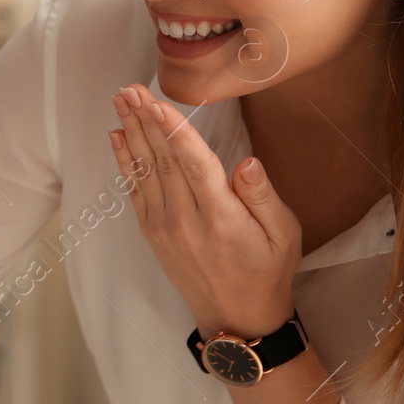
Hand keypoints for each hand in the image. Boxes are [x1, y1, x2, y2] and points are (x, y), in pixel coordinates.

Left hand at [108, 84, 301, 337]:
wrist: (235, 314)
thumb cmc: (267, 269)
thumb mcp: (284, 235)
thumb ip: (264, 198)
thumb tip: (247, 163)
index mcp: (222, 218)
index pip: (193, 166)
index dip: (173, 133)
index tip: (157, 104)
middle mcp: (186, 220)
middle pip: (163, 161)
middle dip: (145, 121)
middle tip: (130, 88)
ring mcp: (164, 227)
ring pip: (145, 171)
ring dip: (132, 132)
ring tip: (122, 100)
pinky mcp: (152, 231)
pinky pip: (135, 190)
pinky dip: (125, 161)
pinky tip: (118, 136)